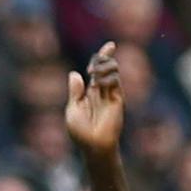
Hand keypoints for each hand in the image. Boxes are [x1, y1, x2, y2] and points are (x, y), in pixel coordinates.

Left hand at [66, 42, 123, 157]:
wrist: (94, 145)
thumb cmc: (80, 131)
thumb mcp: (72, 109)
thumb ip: (75, 92)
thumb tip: (75, 73)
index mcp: (90, 92)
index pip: (98, 70)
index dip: (103, 56)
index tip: (110, 45)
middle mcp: (102, 91)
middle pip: (108, 66)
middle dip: (104, 58)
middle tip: (93, 67)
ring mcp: (111, 94)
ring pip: (113, 70)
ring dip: (104, 66)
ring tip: (95, 74)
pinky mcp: (118, 99)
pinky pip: (115, 81)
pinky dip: (107, 77)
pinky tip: (99, 82)